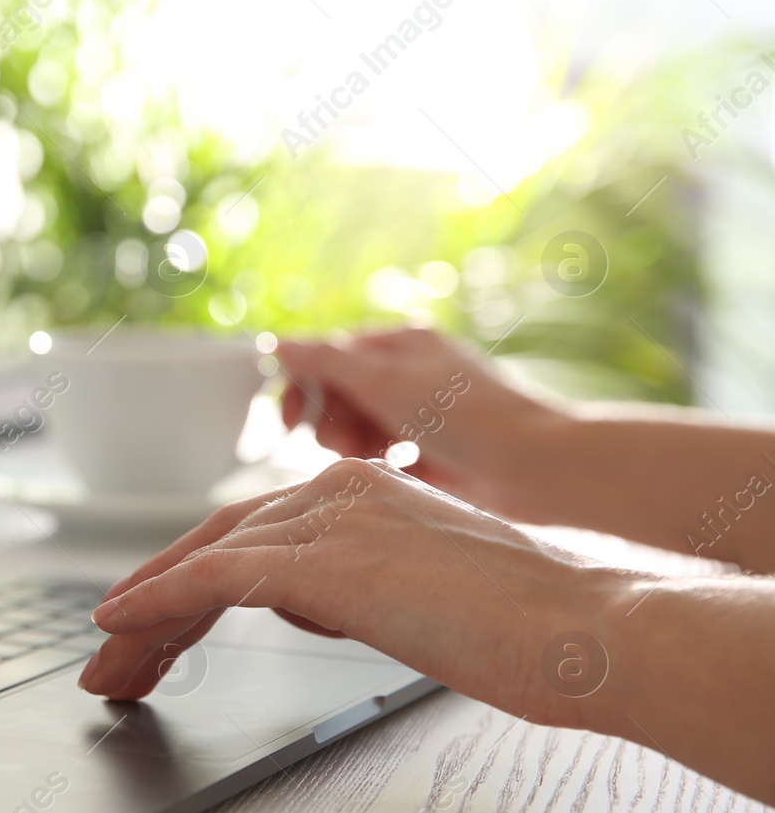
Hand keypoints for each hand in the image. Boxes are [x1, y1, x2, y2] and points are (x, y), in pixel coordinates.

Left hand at [77, 458, 634, 726]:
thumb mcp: (421, 595)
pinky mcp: (328, 560)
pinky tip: (119, 627)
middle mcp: (339, 490)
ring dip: (144, 620)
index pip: (251, 532)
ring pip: (205, 561)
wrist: (589, 629)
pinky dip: (158, 601)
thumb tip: (306, 603)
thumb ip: (356, 585)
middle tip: (111, 658)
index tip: (150, 626)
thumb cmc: (528, 627)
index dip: (189, 579)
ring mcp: (333, 518)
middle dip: (154, 603)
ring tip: (107, 672)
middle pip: (215, 542)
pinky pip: (215, 576)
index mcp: (363, 491)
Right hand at [276, 327, 563, 519]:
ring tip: (374, 456)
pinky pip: (381, 455)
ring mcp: (419, 415)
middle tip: (347, 442)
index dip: (304, 387)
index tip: (293, 420)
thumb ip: (326, 361)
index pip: (328, 357)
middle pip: (337, 395)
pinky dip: (377, 462)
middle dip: (331, 421)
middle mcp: (408, 375)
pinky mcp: (428, 454)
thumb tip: (277, 343)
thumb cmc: (469, 416)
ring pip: (356, 428)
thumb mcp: (386, 380)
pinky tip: (395, 468)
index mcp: (400, 345)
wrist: (535, 468)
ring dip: (352, 444)